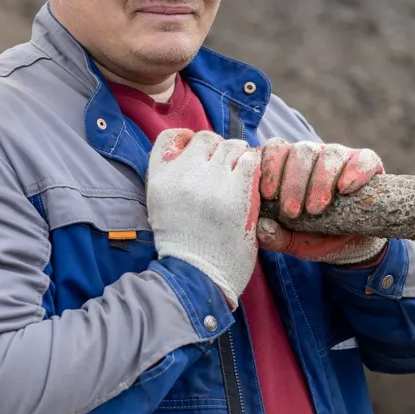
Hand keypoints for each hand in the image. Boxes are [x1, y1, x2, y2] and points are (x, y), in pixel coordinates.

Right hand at [146, 129, 261, 308]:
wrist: (198, 276)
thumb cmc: (184, 245)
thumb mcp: (161, 207)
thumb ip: (171, 178)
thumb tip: (190, 147)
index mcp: (160, 178)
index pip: (171, 137)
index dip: (187, 140)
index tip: (197, 154)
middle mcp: (184, 174)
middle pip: (206, 138)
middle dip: (217, 150)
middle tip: (224, 172)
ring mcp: (212, 181)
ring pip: (232, 145)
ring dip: (239, 158)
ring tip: (239, 179)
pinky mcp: (238, 192)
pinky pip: (251, 160)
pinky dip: (254, 168)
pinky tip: (252, 185)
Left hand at [255, 139, 387, 265]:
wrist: (354, 246)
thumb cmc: (317, 237)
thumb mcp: (293, 242)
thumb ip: (274, 236)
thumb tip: (261, 227)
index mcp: (290, 166)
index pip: (276, 149)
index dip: (270, 167)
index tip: (270, 195)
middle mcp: (315, 156)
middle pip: (302, 150)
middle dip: (294, 182)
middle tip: (292, 211)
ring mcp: (343, 158)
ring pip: (329, 153)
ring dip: (320, 181)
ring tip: (317, 208)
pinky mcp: (369, 165)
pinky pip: (364, 158)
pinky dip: (355, 171)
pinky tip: (346, 189)